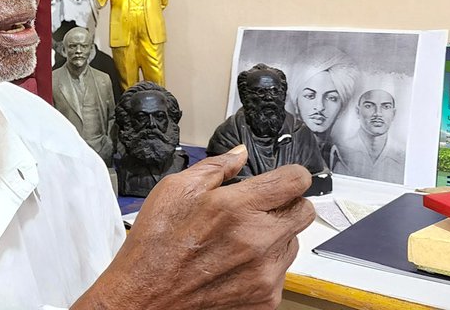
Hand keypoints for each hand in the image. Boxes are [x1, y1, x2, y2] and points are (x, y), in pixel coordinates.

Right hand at [75, 145, 314, 309]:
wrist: (144, 296)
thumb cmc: (156, 246)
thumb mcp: (175, 190)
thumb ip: (215, 167)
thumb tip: (238, 154)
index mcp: (239, 208)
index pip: (296, 181)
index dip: (291, 175)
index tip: (284, 179)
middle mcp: (259, 241)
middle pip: (304, 211)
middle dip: (288, 204)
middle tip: (262, 207)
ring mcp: (265, 273)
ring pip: (293, 242)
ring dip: (276, 235)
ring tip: (241, 238)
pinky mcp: (264, 298)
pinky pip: (281, 272)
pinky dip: (266, 264)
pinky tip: (237, 261)